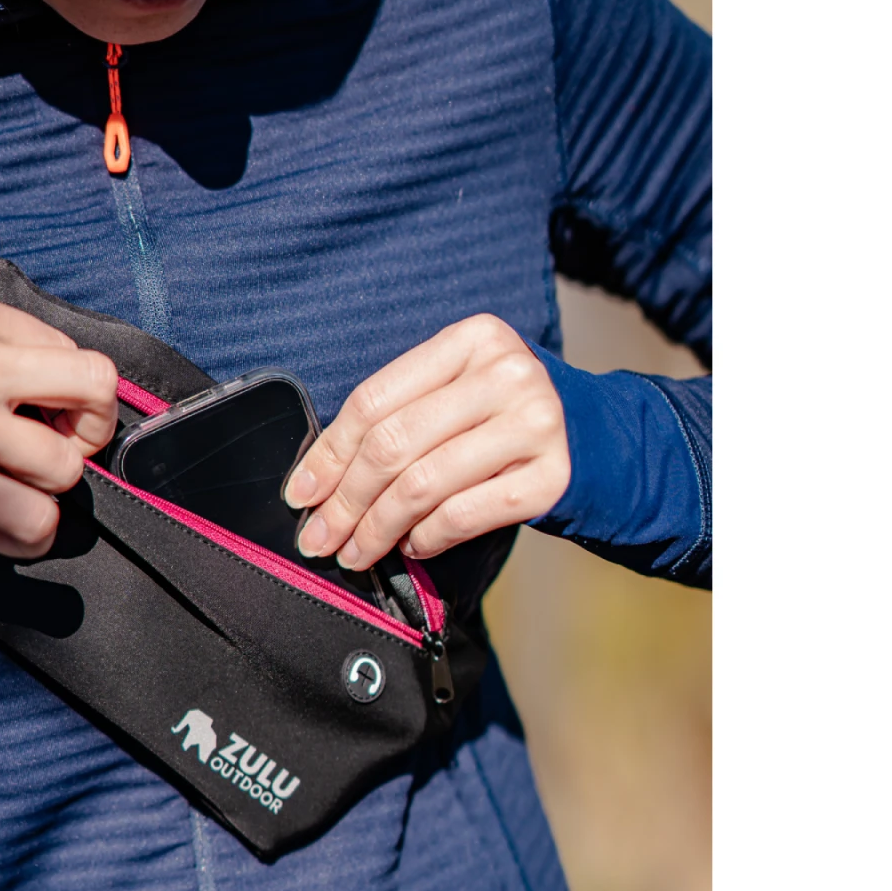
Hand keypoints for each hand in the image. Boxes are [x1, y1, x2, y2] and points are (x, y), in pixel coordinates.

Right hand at [0, 286, 118, 558]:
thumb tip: (19, 372)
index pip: (64, 345)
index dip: (67, 389)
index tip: (49, 413)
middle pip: (95, 386)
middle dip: (91, 428)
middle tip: (60, 448)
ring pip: (67, 465)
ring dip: (46, 490)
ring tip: (13, 495)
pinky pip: (35, 518)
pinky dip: (29, 537)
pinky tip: (3, 534)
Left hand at [284, 315, 569, 570]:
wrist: (592, 437)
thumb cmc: (498, 418)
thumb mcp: (453, 393)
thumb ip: (396, 417)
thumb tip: (315, 483)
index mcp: (472, 338)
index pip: (375, 401)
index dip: (327, 454)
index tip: (299, 495)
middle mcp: (507, 373)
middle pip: (393, 445)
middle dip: (345, 502)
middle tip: (319, 539)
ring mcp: (536, 423)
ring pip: (423, 485)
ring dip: (376, 530)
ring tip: (355, 552)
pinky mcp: (553, 476)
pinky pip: (463, 514)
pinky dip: (425, 537)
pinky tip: (411, 546)